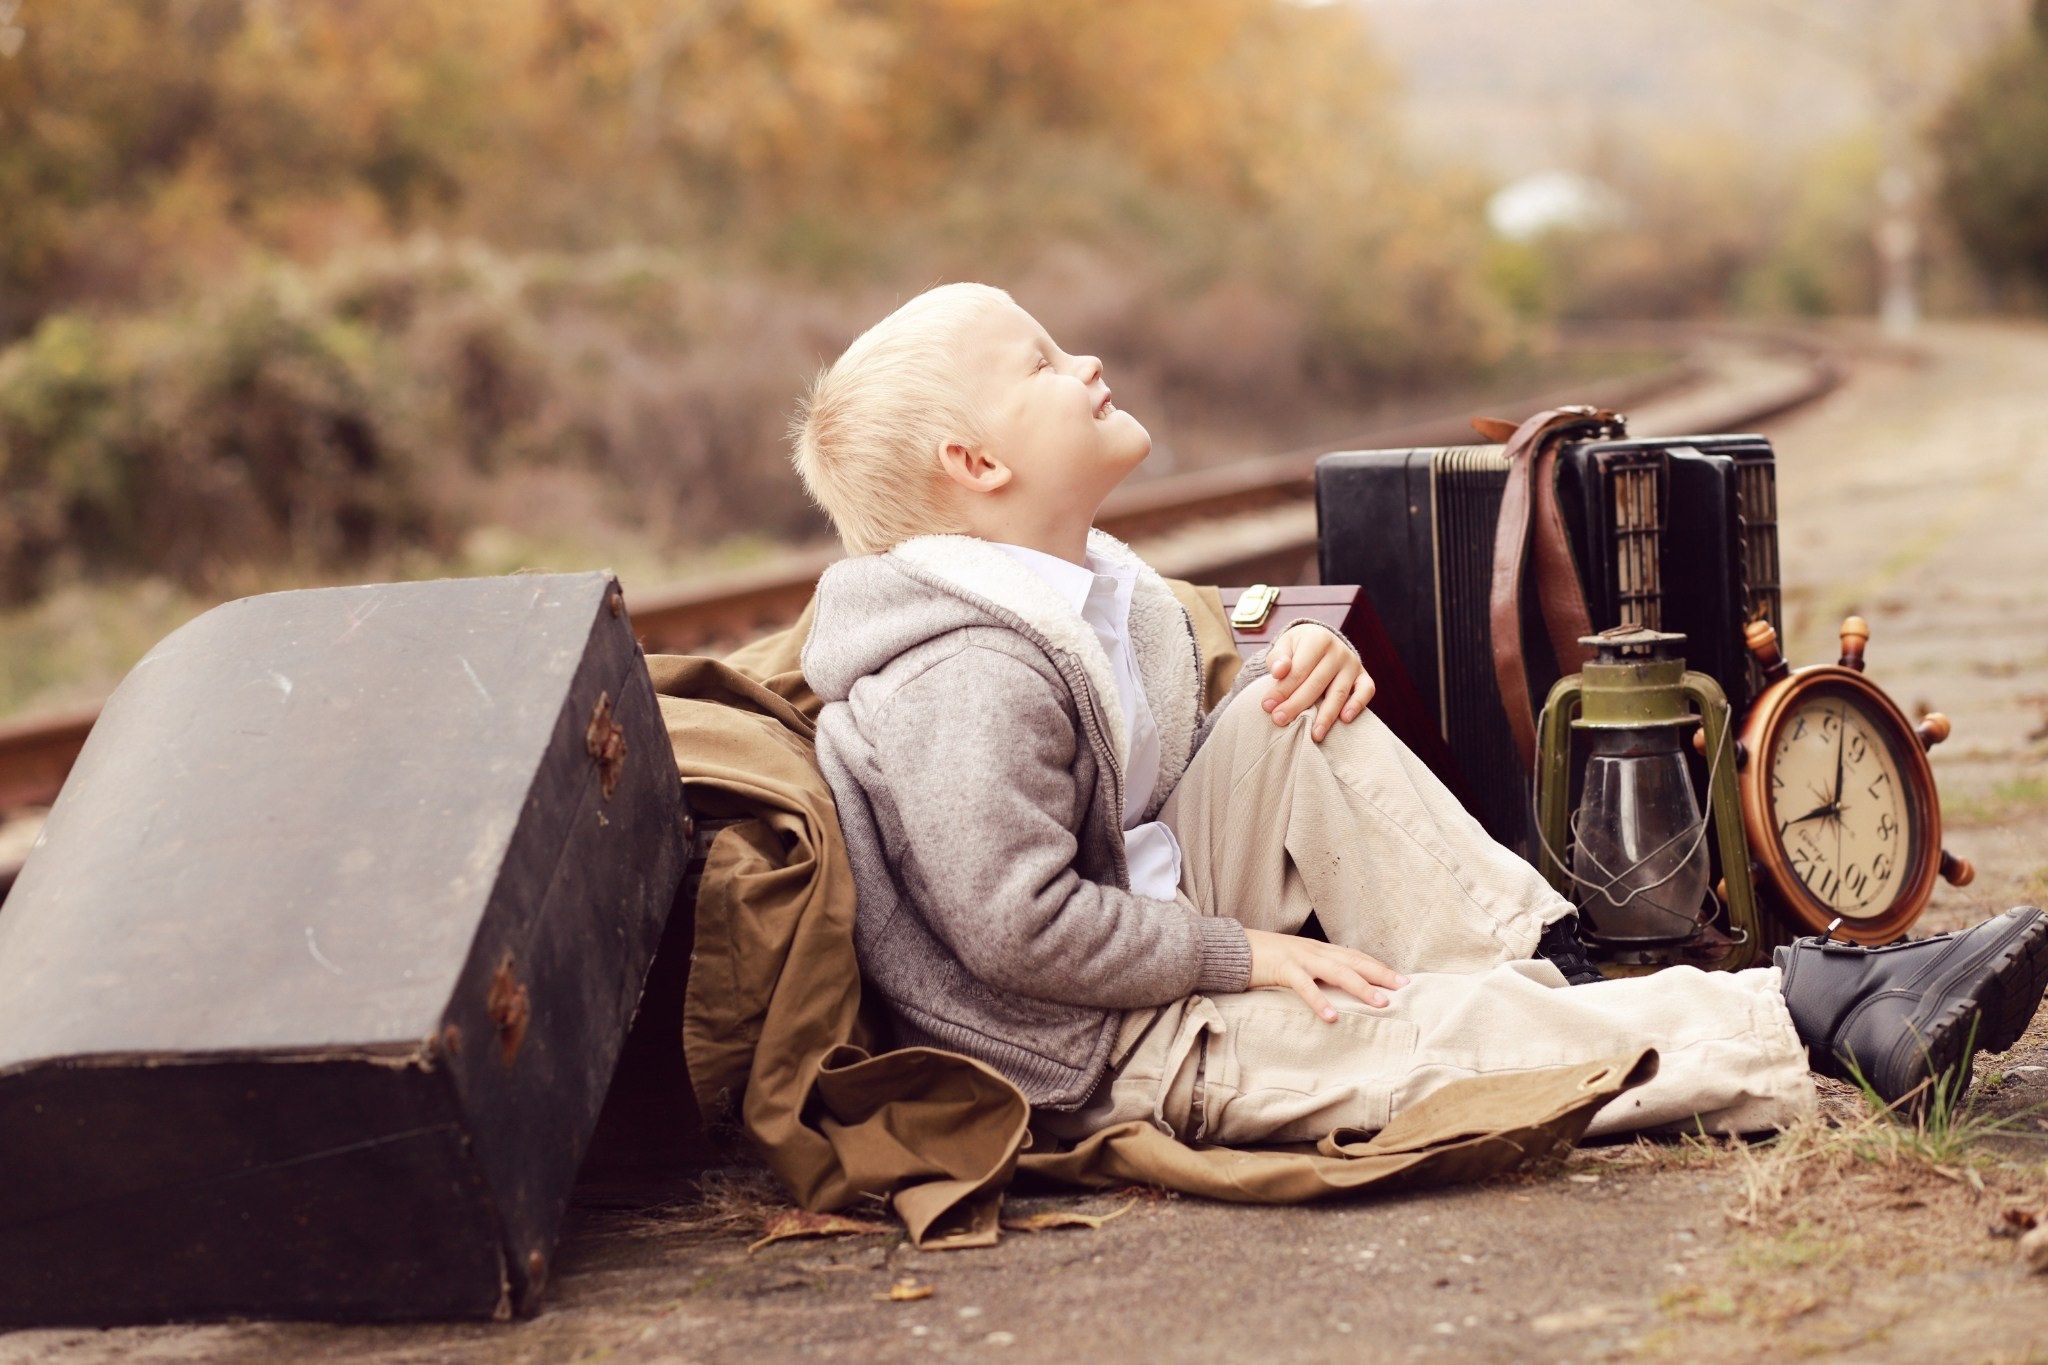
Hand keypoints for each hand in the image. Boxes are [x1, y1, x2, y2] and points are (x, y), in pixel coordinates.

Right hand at [1245, 928, 1406, 1021]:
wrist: (1231, 947)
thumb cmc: (1263, 958)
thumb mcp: (1294, 962)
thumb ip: (1314, 972)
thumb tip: (1335, 991)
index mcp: (1318, 949)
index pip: (1355, 956)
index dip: (1378, 967)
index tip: (1401, 979)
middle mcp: (1314, 951)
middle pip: (1354, 961)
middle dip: (1380, 974)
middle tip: (1403, 987)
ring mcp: (1299, 958)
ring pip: (1337, 971)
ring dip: (1360, 987)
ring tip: (1380, 1003)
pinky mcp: (1282, 968)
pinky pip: (1304, 986)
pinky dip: (1319, 1001)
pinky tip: (1331, 1016)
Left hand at [1264, 626, 1374, 742]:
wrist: (1320, 640)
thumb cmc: (1297, 649)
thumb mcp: (1284, 646)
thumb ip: (1278, 659)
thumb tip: (1278, 671)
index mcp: (1318, 639)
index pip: (1298, 670)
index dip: (1282, 689)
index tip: (1267, 706)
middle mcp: (1339, 651)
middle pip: (1316, 683)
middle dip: (1296, 705)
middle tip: (1280, 721)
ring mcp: (1353, 664)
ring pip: (1339, 693)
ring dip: (1326, 716)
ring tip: (1314, 735)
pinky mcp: (1363, 676)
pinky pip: (1366, 691)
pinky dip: (1357, 705)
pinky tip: (1345, 720)